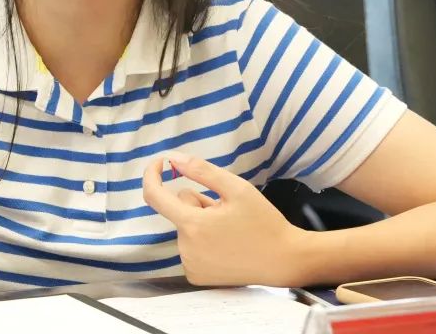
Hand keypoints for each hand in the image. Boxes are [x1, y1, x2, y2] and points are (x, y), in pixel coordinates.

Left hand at [142, 151, 309, 286]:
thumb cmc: (263, 222)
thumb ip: (202, 171)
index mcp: (192, 225)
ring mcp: (190, 265)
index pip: (154, 196)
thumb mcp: (236, 188)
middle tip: (227, 209)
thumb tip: (174, 159)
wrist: (283, 260)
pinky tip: (227, 244)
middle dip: (199, 203)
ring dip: (203, 222)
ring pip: (186, 226)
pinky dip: (204, 240)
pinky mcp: (196, 276)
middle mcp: (185, 248)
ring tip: (230, 229)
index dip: (152, 175)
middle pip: (180, 209)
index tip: (160, 163)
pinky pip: (190, 245)